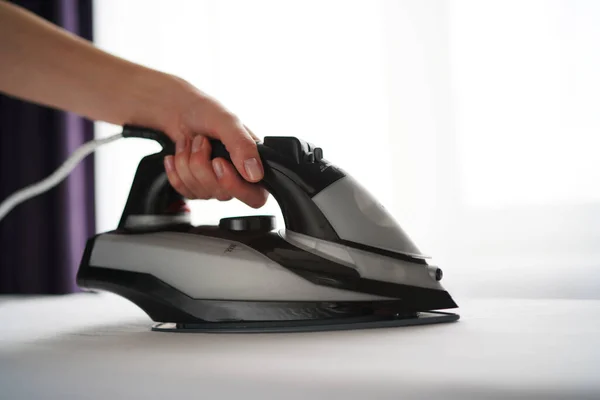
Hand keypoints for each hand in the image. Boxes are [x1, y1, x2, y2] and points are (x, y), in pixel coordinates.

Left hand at [159, 78, 268, 207]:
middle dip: (202, 164)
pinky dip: (176, 170)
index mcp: (254, 163)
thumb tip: (256, 174)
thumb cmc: (206, 112)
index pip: (255, 197)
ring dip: (187, 162)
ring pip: (200, 192)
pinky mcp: (197, 188)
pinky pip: (185, 191)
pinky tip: (179, 155)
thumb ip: (243, 146)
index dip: (234, 185)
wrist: (179, 112)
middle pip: (222, 193)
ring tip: (191, 142)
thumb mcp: (227, 122)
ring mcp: (216, 185)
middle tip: (201, 141)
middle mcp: (238, 178)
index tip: (218, 163)